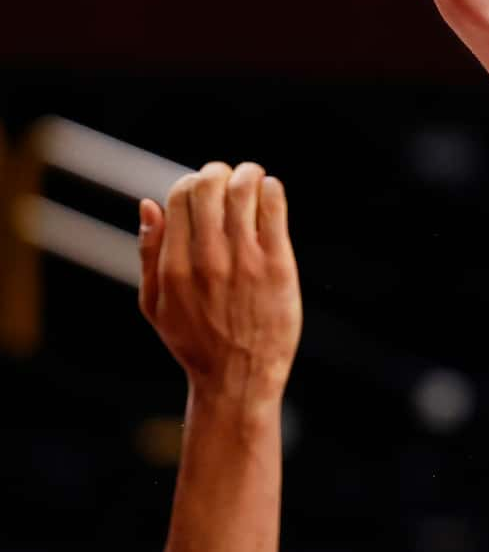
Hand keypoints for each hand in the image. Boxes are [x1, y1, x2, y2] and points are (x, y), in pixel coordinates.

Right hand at [139, 163, 301, 395]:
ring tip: (252, 180)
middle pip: (210, 185)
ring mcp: (245, 260)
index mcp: (175, 266)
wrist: (238, 379)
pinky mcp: (278, 265)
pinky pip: (275, 207)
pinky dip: (271, 190)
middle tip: (228, 178)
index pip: (180, 195)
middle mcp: (208, 259)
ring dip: (248, 174)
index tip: (202, 191)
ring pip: (244, 189)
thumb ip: (148, 253)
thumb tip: (148, 204)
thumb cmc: (196, 342)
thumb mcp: (155, 304)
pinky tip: (270, 195)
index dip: (191, 182)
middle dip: (218, 172)